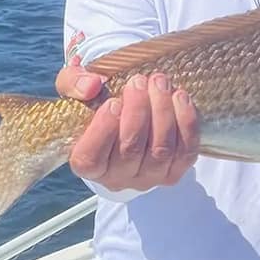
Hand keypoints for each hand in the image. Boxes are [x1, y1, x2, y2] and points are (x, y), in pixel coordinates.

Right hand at [56, 57, 199, 191]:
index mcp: (88, 165)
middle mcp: (118, 178)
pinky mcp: (175, 171)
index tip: (113, 101)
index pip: (91, 158)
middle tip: (139, 81)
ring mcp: (149, 177)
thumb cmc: (97, 105)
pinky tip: (180, 97)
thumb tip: (92, 85)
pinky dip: (186, 123)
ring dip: (163, 112)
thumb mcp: (76, 90)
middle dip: (138, 111)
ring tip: (159, 83)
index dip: (103, 130)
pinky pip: (186, 151)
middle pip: (131, 150)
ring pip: (161, 150)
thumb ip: (73, 83)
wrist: (126, 117)